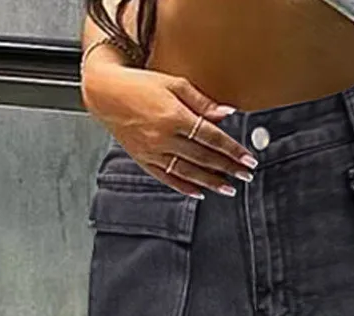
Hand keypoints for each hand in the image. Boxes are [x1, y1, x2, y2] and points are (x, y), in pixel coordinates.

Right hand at [82, 60, 256, 197]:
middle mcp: (164, 137)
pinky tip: (199, 193)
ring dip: (211, 183)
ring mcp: (153, 152)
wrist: (105, 92)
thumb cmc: (140, 84)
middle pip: (203, 157)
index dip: (232, 149)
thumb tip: (227, 113)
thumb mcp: (173, 84)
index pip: (211, 137)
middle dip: (228, 168)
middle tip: (246, 175)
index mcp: (174, 116)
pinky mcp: (144, 160)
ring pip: (188, 173)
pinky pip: (167, 178)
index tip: (248, 158)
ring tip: (229, 188)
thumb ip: (201, 101)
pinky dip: (184, 188)